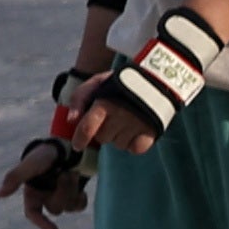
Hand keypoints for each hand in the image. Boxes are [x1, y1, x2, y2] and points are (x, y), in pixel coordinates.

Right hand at [0, 124, 97, 228]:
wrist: (65, 145)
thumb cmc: (44, 154)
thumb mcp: (30, 164)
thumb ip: (14, 178)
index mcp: (32, 193)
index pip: (33, 214)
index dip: (42, 224)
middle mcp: (45, 198)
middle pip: (56, 209)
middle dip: (63, 192)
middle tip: (65, 173)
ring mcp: (60, 197)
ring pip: (69, 207)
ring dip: (72, 189)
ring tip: (72, 172)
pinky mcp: (74, 194)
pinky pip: (80, 205)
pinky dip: (81, 197)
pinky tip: (79, 185)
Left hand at [53, 75, 168, 158]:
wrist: (156, 79)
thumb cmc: (121, 82)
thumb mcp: (97, 82)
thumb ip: (79, 98)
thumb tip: (71, 120)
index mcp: (105, 103)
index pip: (87, 128)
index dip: (80, 139)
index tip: (78, 145)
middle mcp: (120, 115)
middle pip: (102, 138)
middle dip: (103, 131)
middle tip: (111, 119)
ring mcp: (136, 124)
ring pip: (118, 145)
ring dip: (119, 137)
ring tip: (125, 122)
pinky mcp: (151, 131)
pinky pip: (135, 149)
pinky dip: (133, 144)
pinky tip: (135, 132)